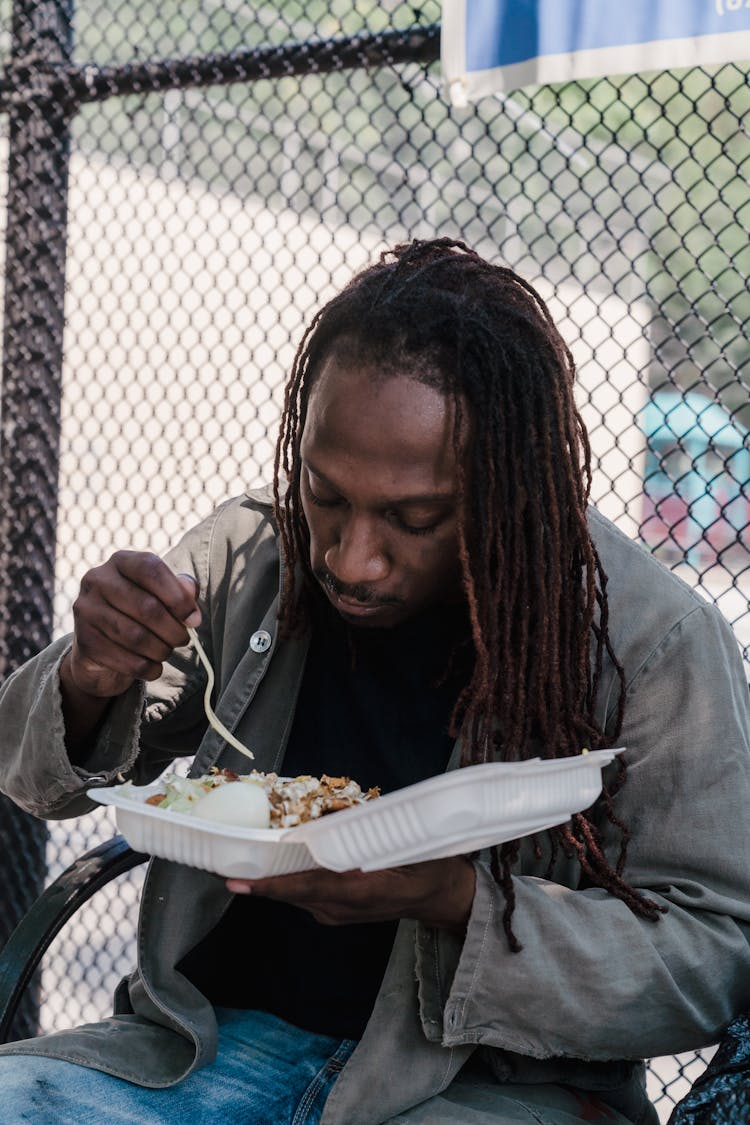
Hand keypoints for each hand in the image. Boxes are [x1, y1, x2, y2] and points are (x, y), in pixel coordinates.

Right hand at [62, 551, 200, 701]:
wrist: (100, 647)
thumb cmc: (138, 613)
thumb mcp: (160, 595)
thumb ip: (180, 591)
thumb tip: (191, 602)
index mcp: (120, 561)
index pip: (150, 569)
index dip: (177, 596)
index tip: (193, 618)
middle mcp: (97, 580)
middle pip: (147, 607)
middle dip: (174, 630)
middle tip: (183, 640)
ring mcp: (86, 610)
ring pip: (136, 636)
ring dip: (161, 650)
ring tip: (167, 652)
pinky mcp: (85, 641)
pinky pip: (125, 659)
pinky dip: (147, 668)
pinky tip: (154, 668)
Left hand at [226, 856, 475, 932]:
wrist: (443, 896)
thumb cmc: (428, 865)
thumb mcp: (404, 848)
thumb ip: (368, 837)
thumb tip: (329, 821)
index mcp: (358, 892)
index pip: (306, 888)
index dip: (270, 886)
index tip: (238, 883)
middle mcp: (341, 908)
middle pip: (292, 893)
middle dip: (260, 880)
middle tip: (224, 865)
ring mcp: (338, 912)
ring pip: (297, 893)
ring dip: (272, 880)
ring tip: (241, 862)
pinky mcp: (338, 909)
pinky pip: (307, 893)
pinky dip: (290, 880)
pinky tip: (278, 864)